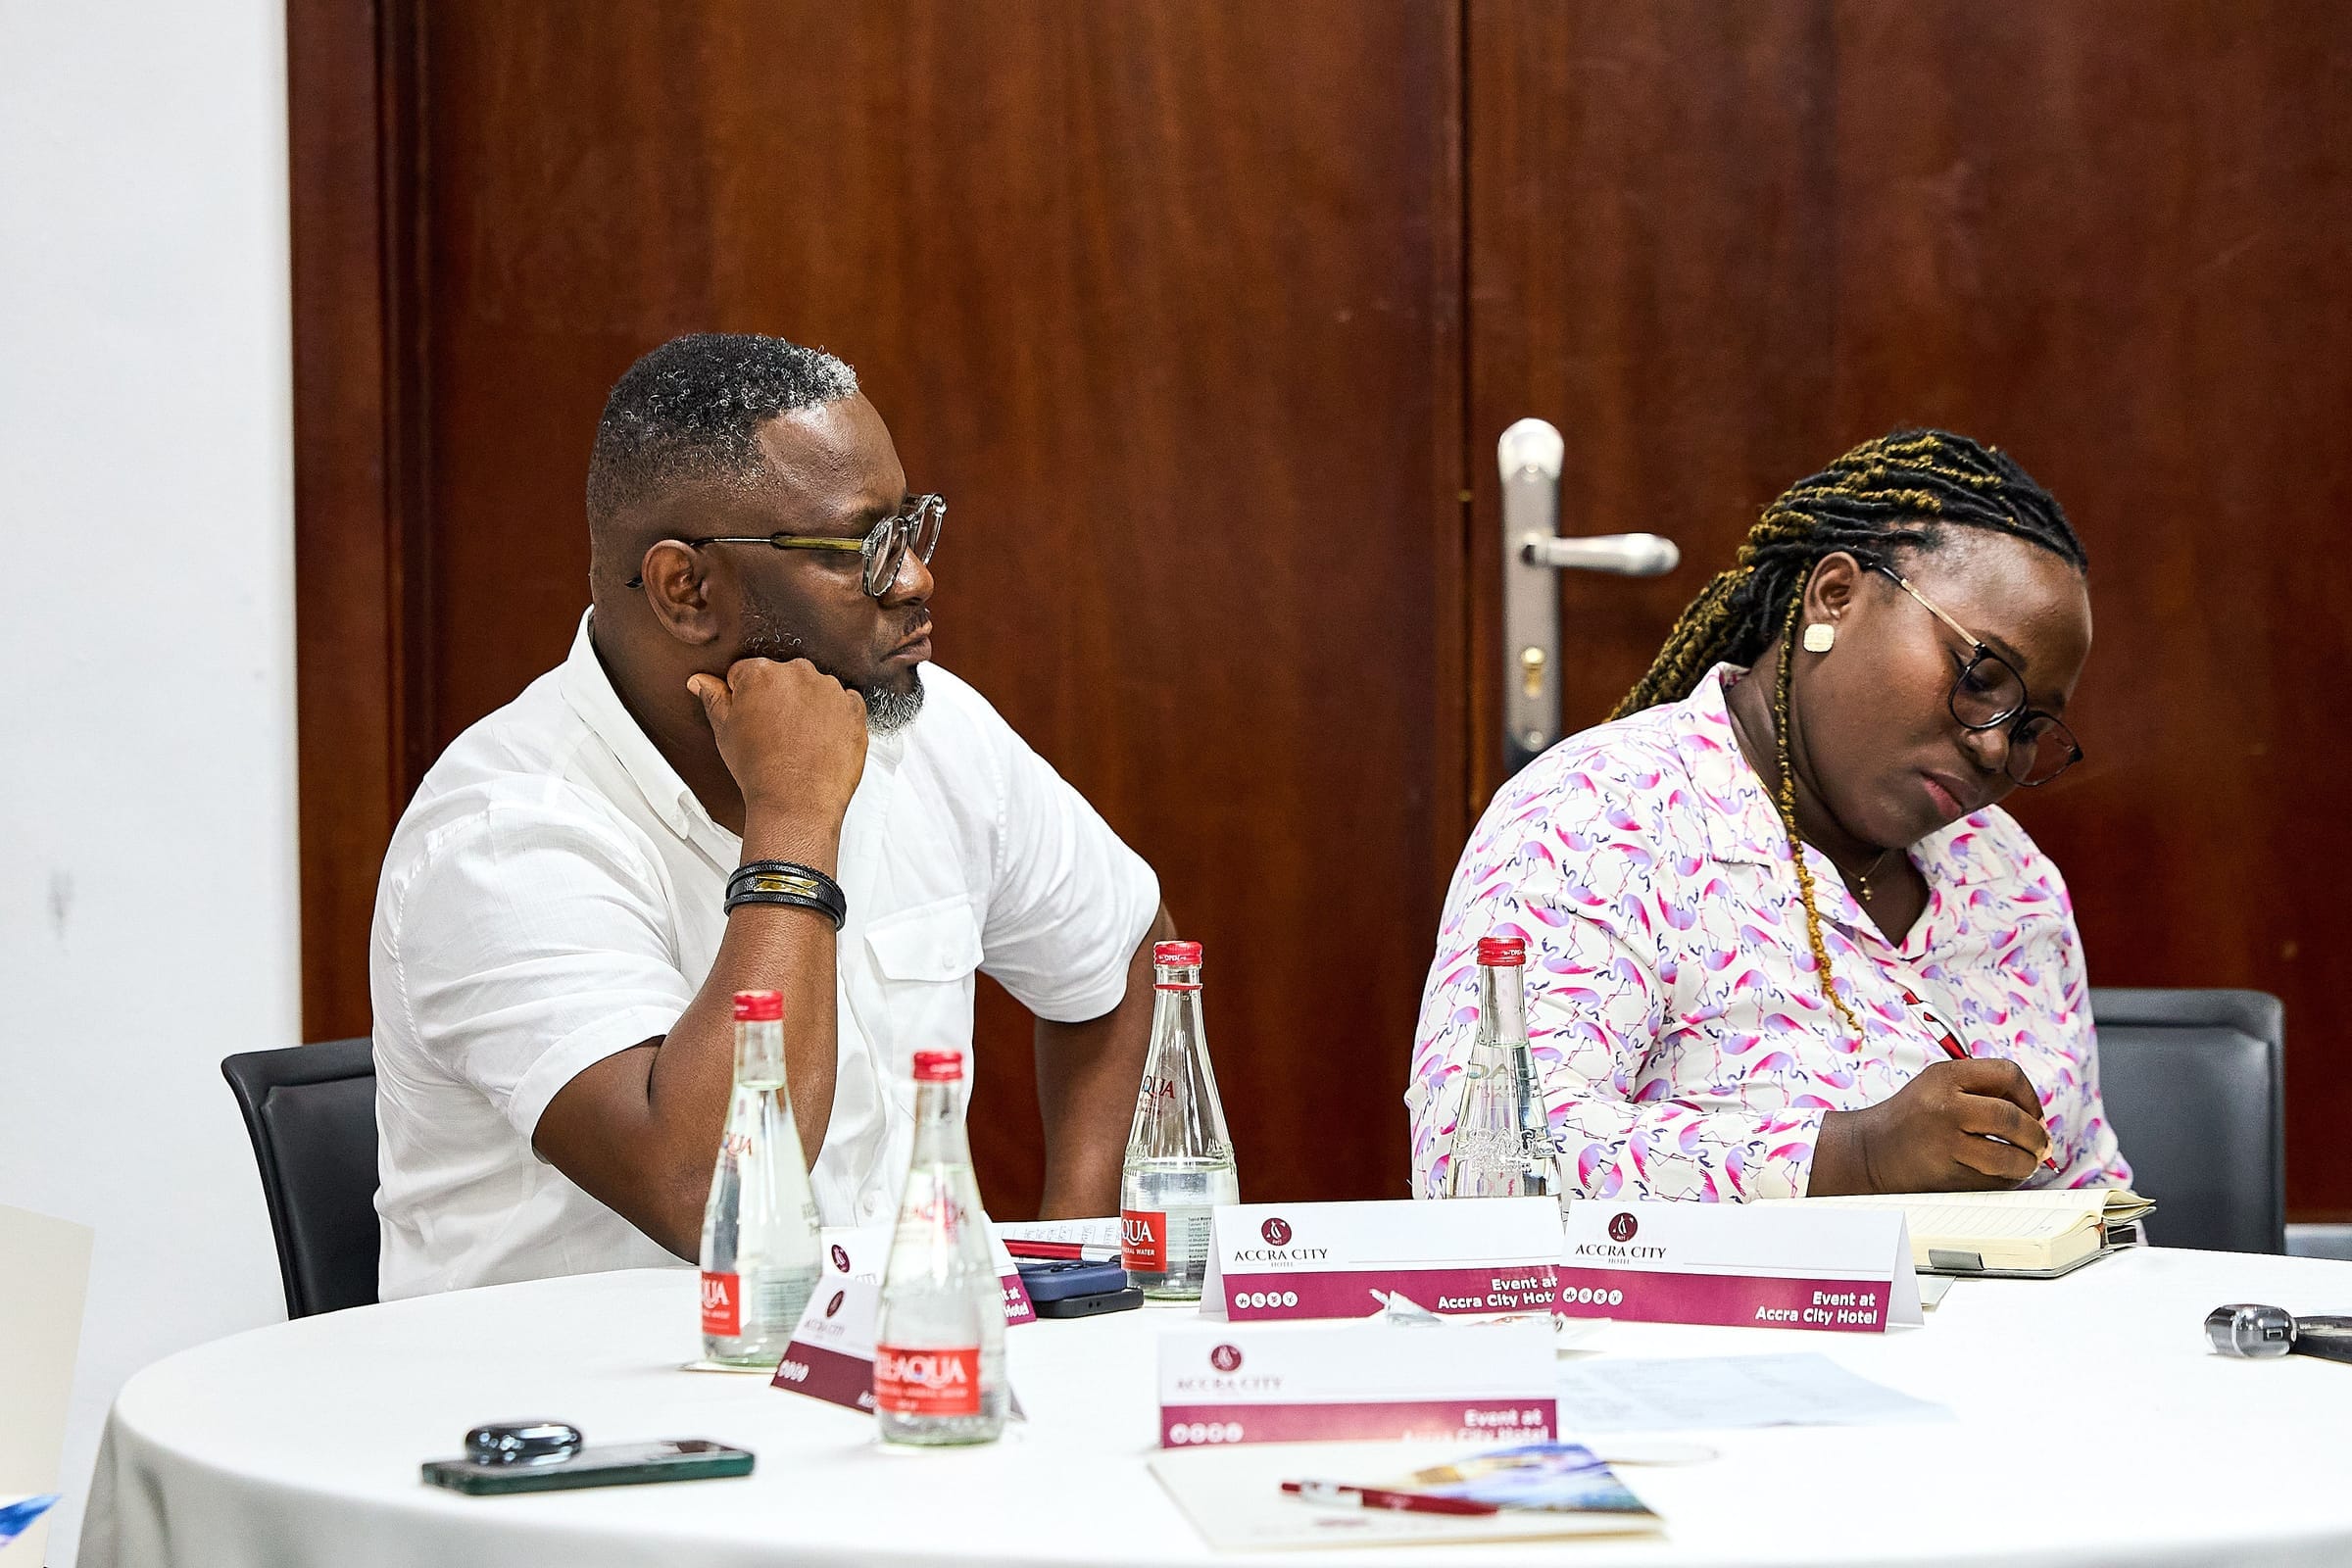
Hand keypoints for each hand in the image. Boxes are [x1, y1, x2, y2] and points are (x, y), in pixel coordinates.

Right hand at [688, 658, 868, 828]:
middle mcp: (798, 673)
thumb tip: (700, 681)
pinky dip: (836, 718)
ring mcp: (830, 689)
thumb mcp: (725, 732)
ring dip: (809, 707)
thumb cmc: (760, 771)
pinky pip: (844, 704)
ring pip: (814, 689)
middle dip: (778, 698)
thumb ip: (713, 698)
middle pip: (783, 677)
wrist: (797, 802)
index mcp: (761, 673)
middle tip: (774, 733)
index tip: (752, 718)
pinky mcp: (854, 708)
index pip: (746, 672)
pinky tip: (822, 741)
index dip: (745, 698)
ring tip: (799, 741)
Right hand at [1811, 1058, 2052, 1194]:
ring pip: (2010, 1156)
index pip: (2008, 1074)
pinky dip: (2008, 1179)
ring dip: (2028, 1162)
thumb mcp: (1937, 1084)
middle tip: (2041, 1144)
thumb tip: (2035, 1116)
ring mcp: (1947, 1143)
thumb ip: (1981, 1088)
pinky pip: (1995, 1180)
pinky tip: (2002, 1174)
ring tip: (2026, 1162)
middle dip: (2036, 1135)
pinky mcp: (1948, 1175)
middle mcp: (1946, 1107)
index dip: (2030, 1096)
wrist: (1870, 1151)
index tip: (2033, 1112)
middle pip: (2013, 1118)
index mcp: (1945, 1077)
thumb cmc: (1911, 1118)